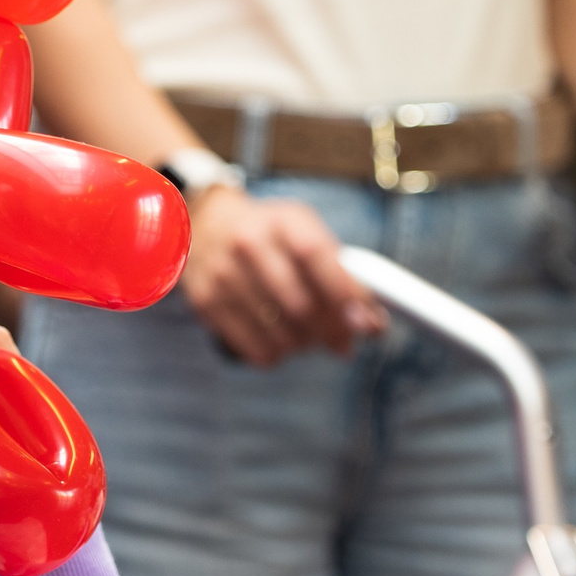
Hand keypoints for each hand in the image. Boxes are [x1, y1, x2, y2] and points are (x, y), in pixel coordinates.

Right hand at [180, 186, 385, 365]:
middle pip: (299, 304)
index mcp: (282, 221)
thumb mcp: (306, 233)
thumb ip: (342, 272)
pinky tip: (280, 340)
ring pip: (279, 334)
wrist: (205, 224)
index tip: (366, 325)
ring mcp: (223, 274)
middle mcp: (248, 244)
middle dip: (331, 332)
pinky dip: (277, 354)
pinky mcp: (207, 302)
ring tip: (308, 336)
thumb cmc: (270, 235)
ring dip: (305, 345)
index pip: (315, 256)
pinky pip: (255, 348)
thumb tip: (370, 324)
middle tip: (343, 343)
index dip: (344, 295)